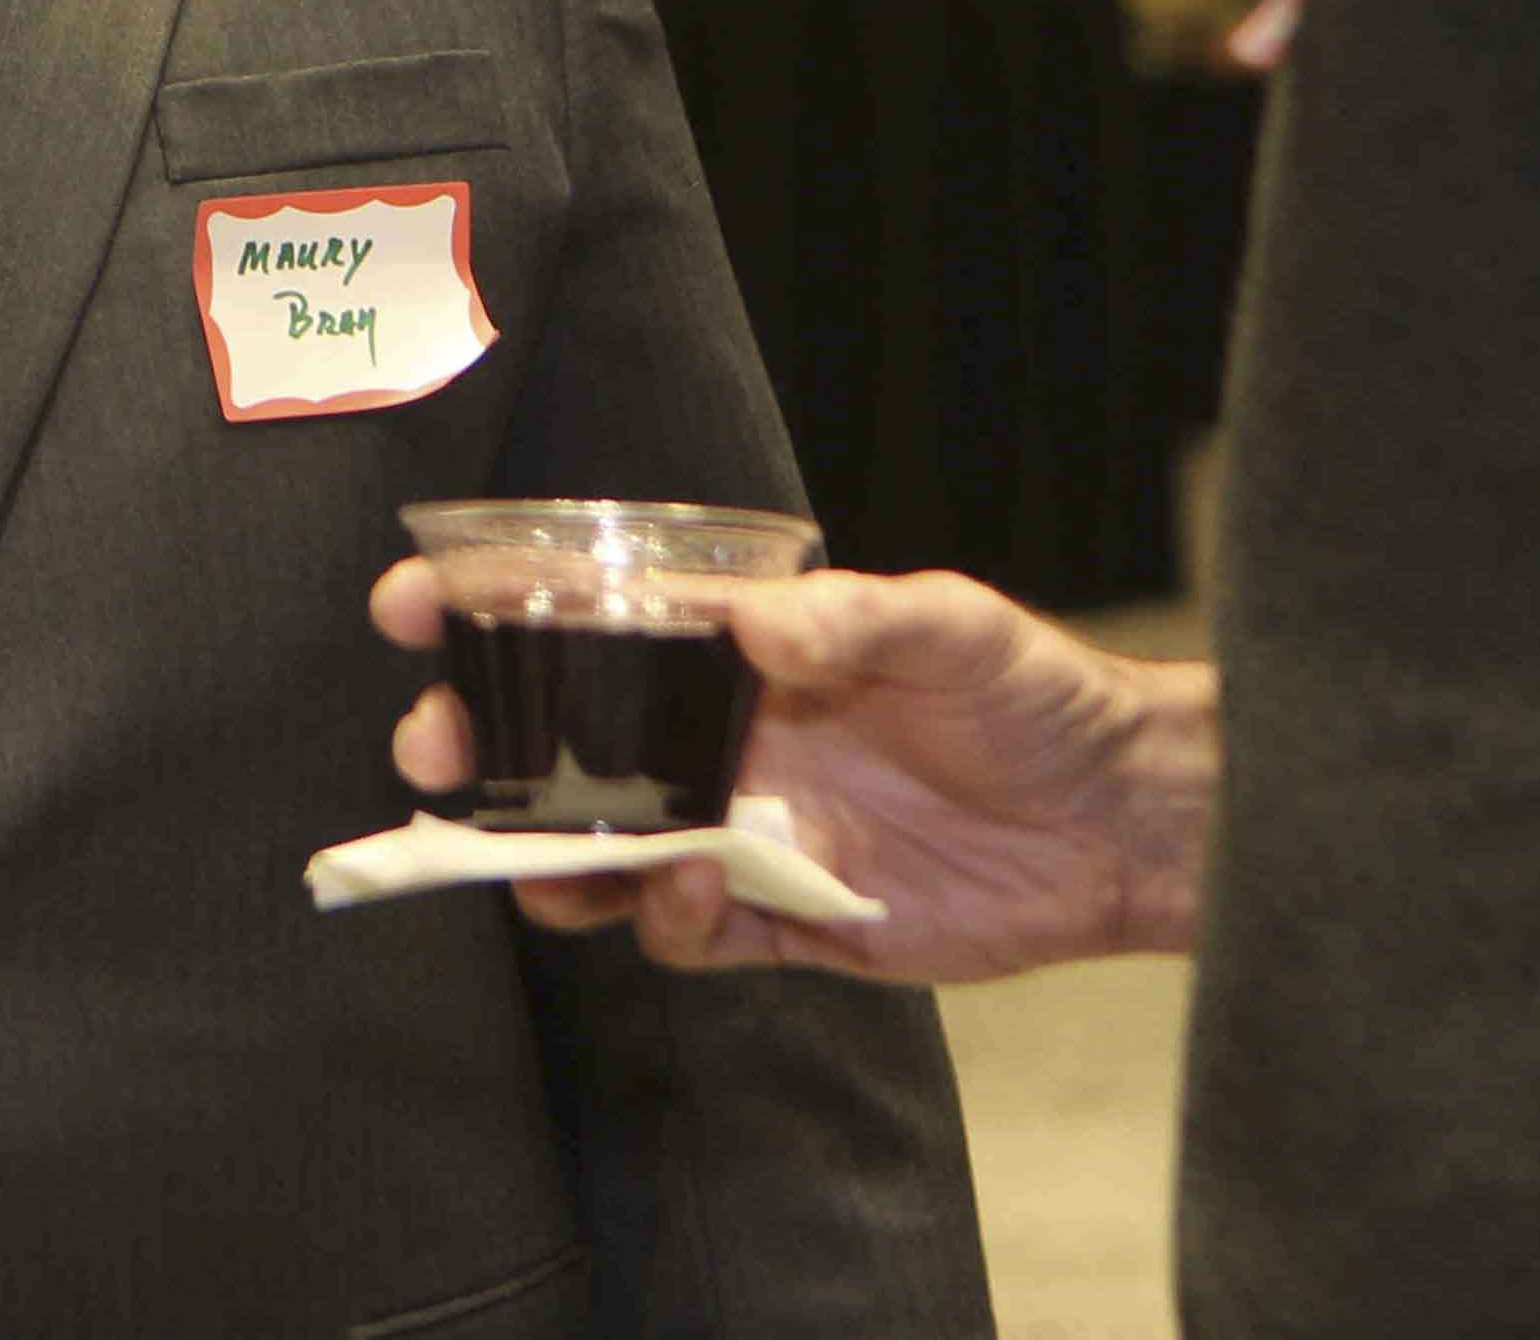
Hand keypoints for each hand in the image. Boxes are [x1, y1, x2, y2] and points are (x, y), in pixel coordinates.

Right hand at [371, 555, 1215, 980]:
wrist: (1124, 818)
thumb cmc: (1037, 692)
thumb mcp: (950, 623)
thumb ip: (852, 618)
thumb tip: (751, 629)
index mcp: (739, 653)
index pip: (588, 622)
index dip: (488, 610)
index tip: (415, 605)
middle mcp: (724, 741)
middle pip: (563, 749)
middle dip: (482, 748)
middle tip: (442, 752)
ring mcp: (748, 834)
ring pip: (603, 854)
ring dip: (552, 859)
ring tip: (547, 860)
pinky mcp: (789, 919)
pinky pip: (690, 934)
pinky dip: (665, 924)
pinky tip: (690, 897)